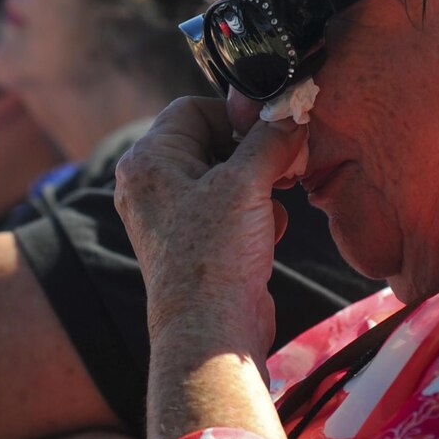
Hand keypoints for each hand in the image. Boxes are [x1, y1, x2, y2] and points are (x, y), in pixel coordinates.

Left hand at [113, 96, 307, 354]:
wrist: (212, 330)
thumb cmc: (215, 254)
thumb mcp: (245, 182)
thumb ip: (269, 139)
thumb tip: (290, 112)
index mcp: (148, 161)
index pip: (193, 108)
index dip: (235, 115)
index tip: (269, 131)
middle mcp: (153, 184)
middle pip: (213, 141)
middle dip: (254, 155)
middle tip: (284, 167)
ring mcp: (174, 215)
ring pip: (229, 176)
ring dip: (260, 187)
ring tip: (269, 208)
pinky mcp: (198, 242)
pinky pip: (232, 209)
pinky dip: (255, 215)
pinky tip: (265, 235)